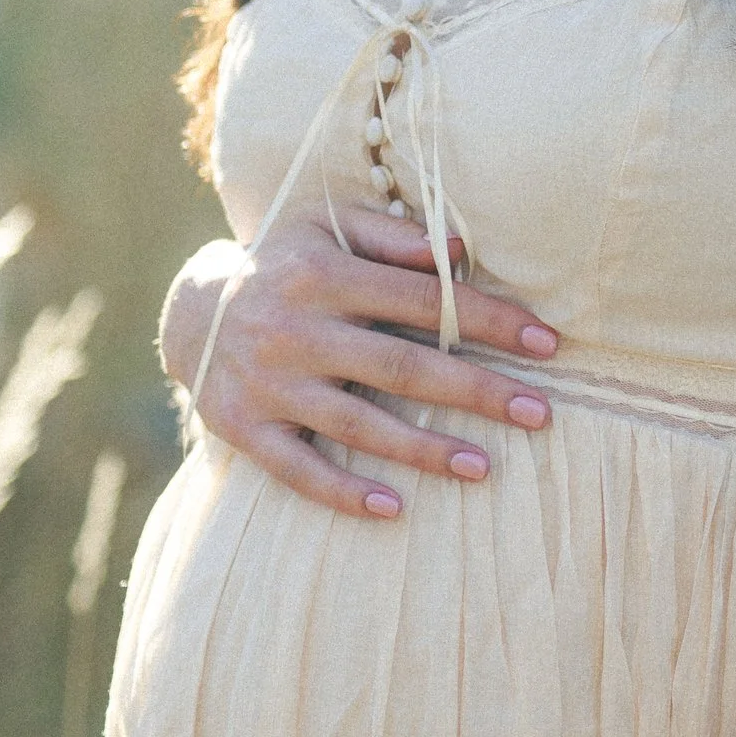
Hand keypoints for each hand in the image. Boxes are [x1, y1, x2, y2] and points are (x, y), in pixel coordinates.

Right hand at [160, 214, 559, 520]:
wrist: (189, 309)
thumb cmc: (284, 264)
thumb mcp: (326, 228)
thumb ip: (390, 237)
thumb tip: (457, 250)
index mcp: (322, 275)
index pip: (422, 300)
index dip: (488, 321)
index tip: (546, 344)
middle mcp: (294, 330)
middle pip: (401, 368)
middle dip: (476, 392)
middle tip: (539, 414)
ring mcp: (268, 384)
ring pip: (357, 424)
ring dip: (423, 449)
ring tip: (483, 468)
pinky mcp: (245, 429)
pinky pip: (298, 470)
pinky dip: (343, 492)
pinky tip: (394, 508)